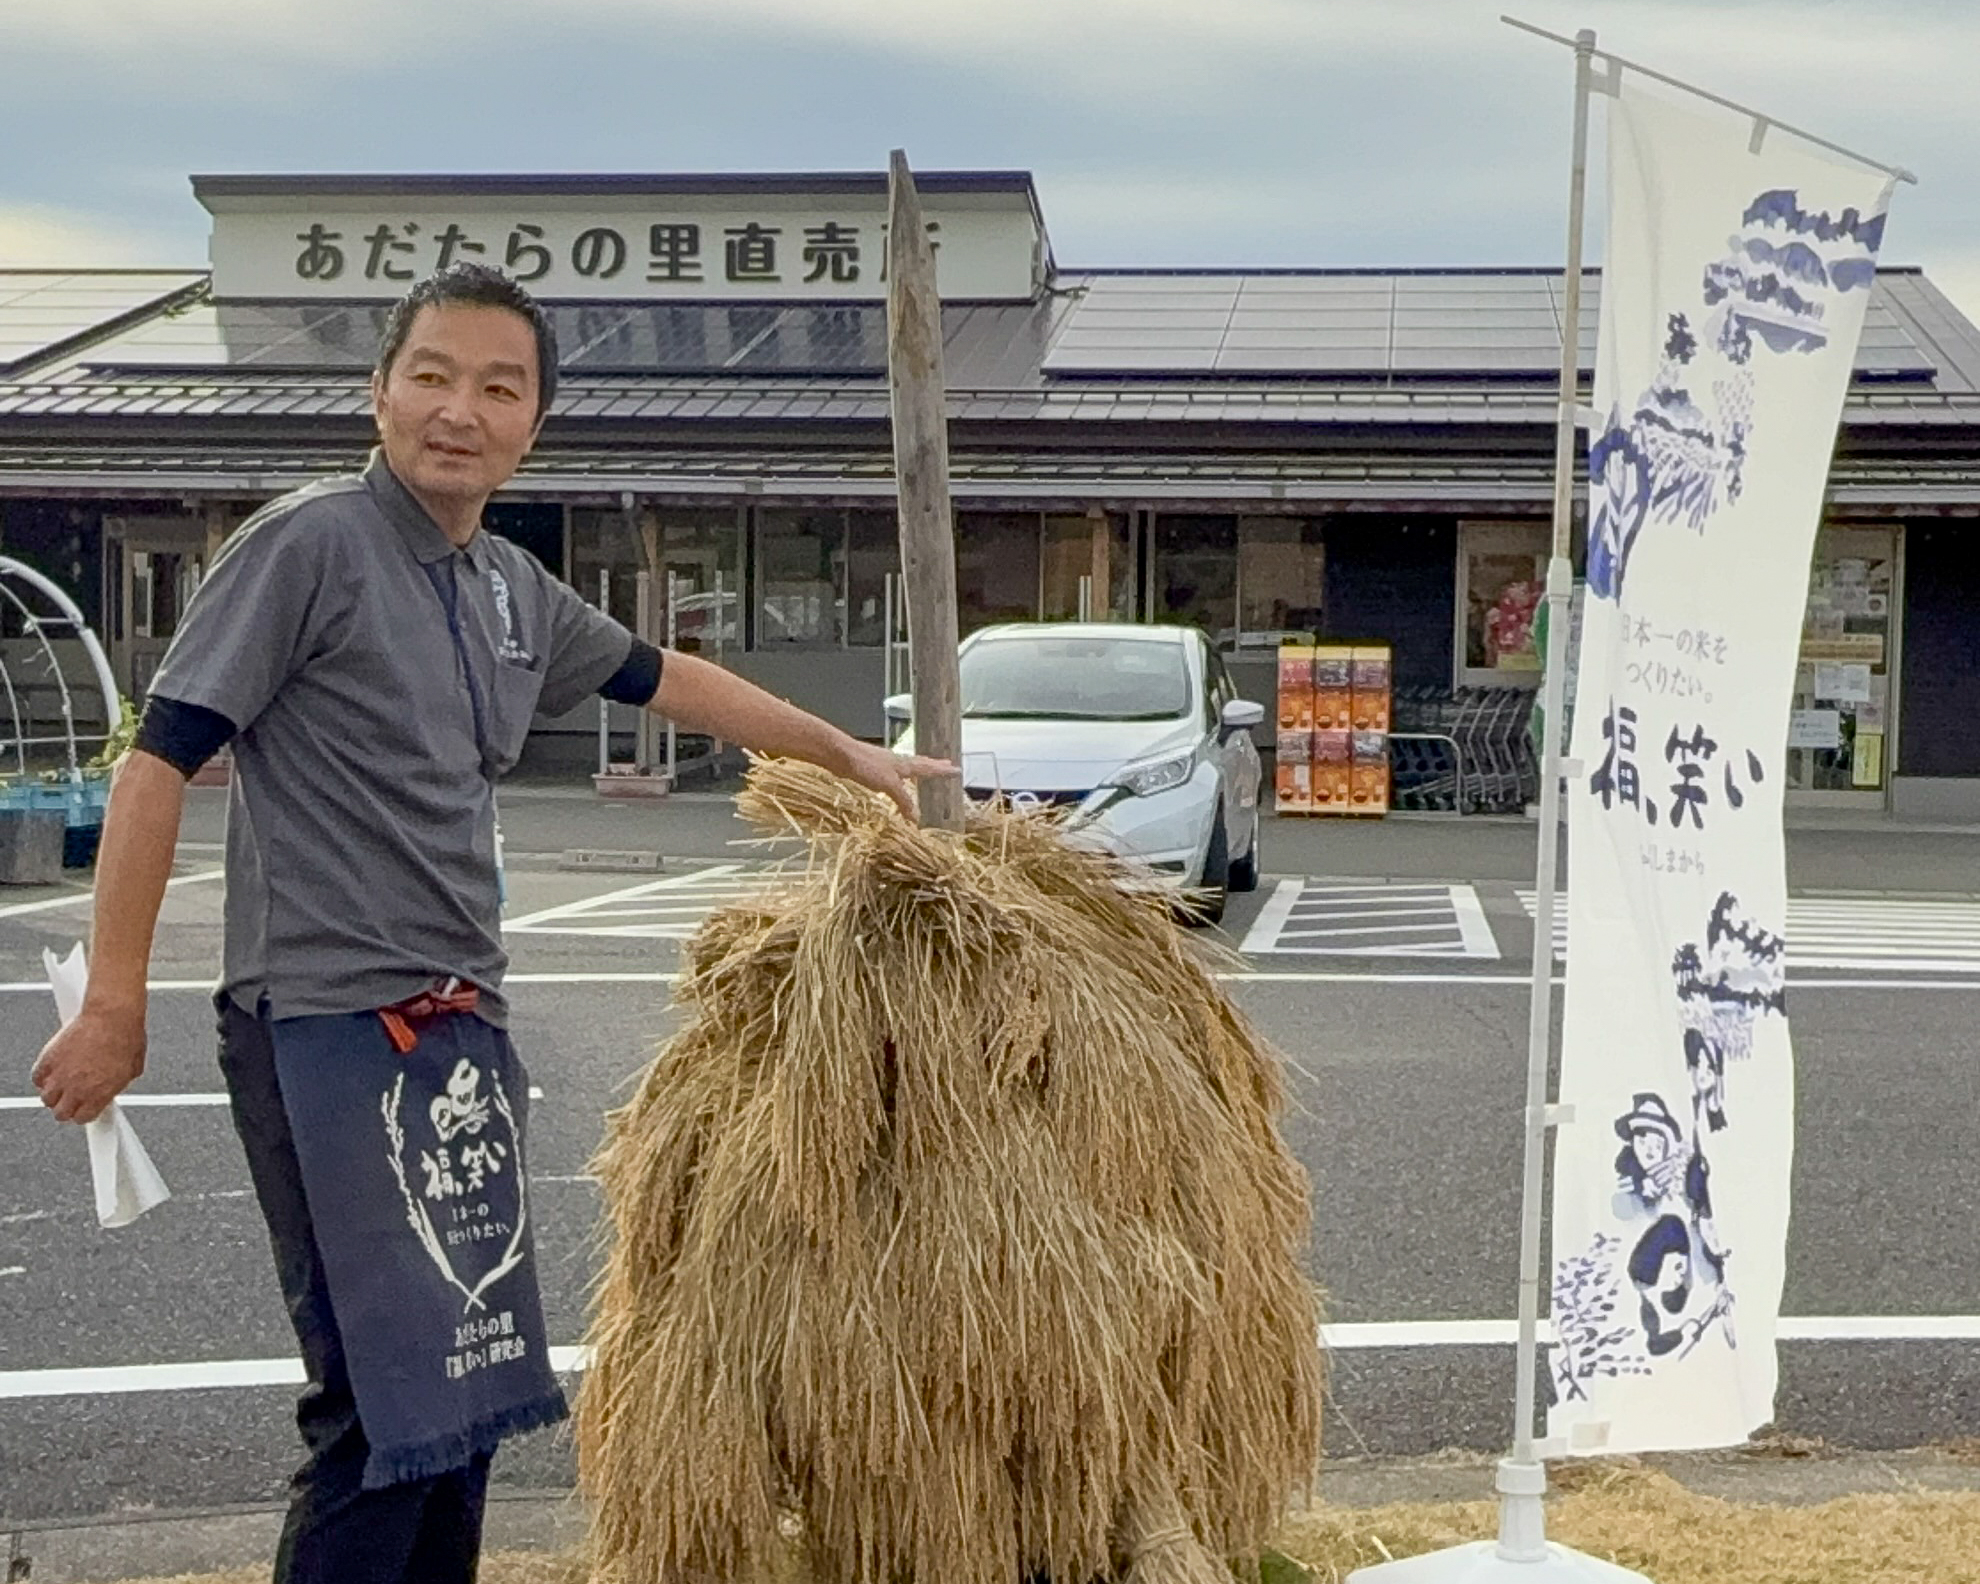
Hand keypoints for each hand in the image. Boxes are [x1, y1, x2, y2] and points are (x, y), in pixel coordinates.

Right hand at [31, 1005, 145, 1123]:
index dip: (84, 1114)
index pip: (83, 1118)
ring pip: (46, 1098)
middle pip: (61, 1113)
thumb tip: (112, 1089)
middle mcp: (78, 1089)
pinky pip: (37, 1077)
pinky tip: (52, 1073)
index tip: (85, 1109)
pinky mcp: (49, 1059)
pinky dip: (42, 1077)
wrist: (112, 1015)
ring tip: (63, 1086)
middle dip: (67, 1108)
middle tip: (72, 1099)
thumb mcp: (132, 1069)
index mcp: (100, 1094)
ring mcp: (61, 1075)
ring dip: (53, 1094)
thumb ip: (117, 1085)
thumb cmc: (127, 1037)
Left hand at [840, 740, 958, 820]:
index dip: (941, 770)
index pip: (928, 767)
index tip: (956, 769)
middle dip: (933, 765)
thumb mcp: (888, 785)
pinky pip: (893, 774)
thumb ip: (903, 800)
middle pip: (919, 763)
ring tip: (924, 769)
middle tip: (946, 763)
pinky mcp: (872, 768)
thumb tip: (916, 817)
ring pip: (906, 766)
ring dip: (918, 768)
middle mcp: (896, 762)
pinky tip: (894, 780)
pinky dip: (900, 777)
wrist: (839, 754)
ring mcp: (884, 764)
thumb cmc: (865, 765)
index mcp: (904, 764)